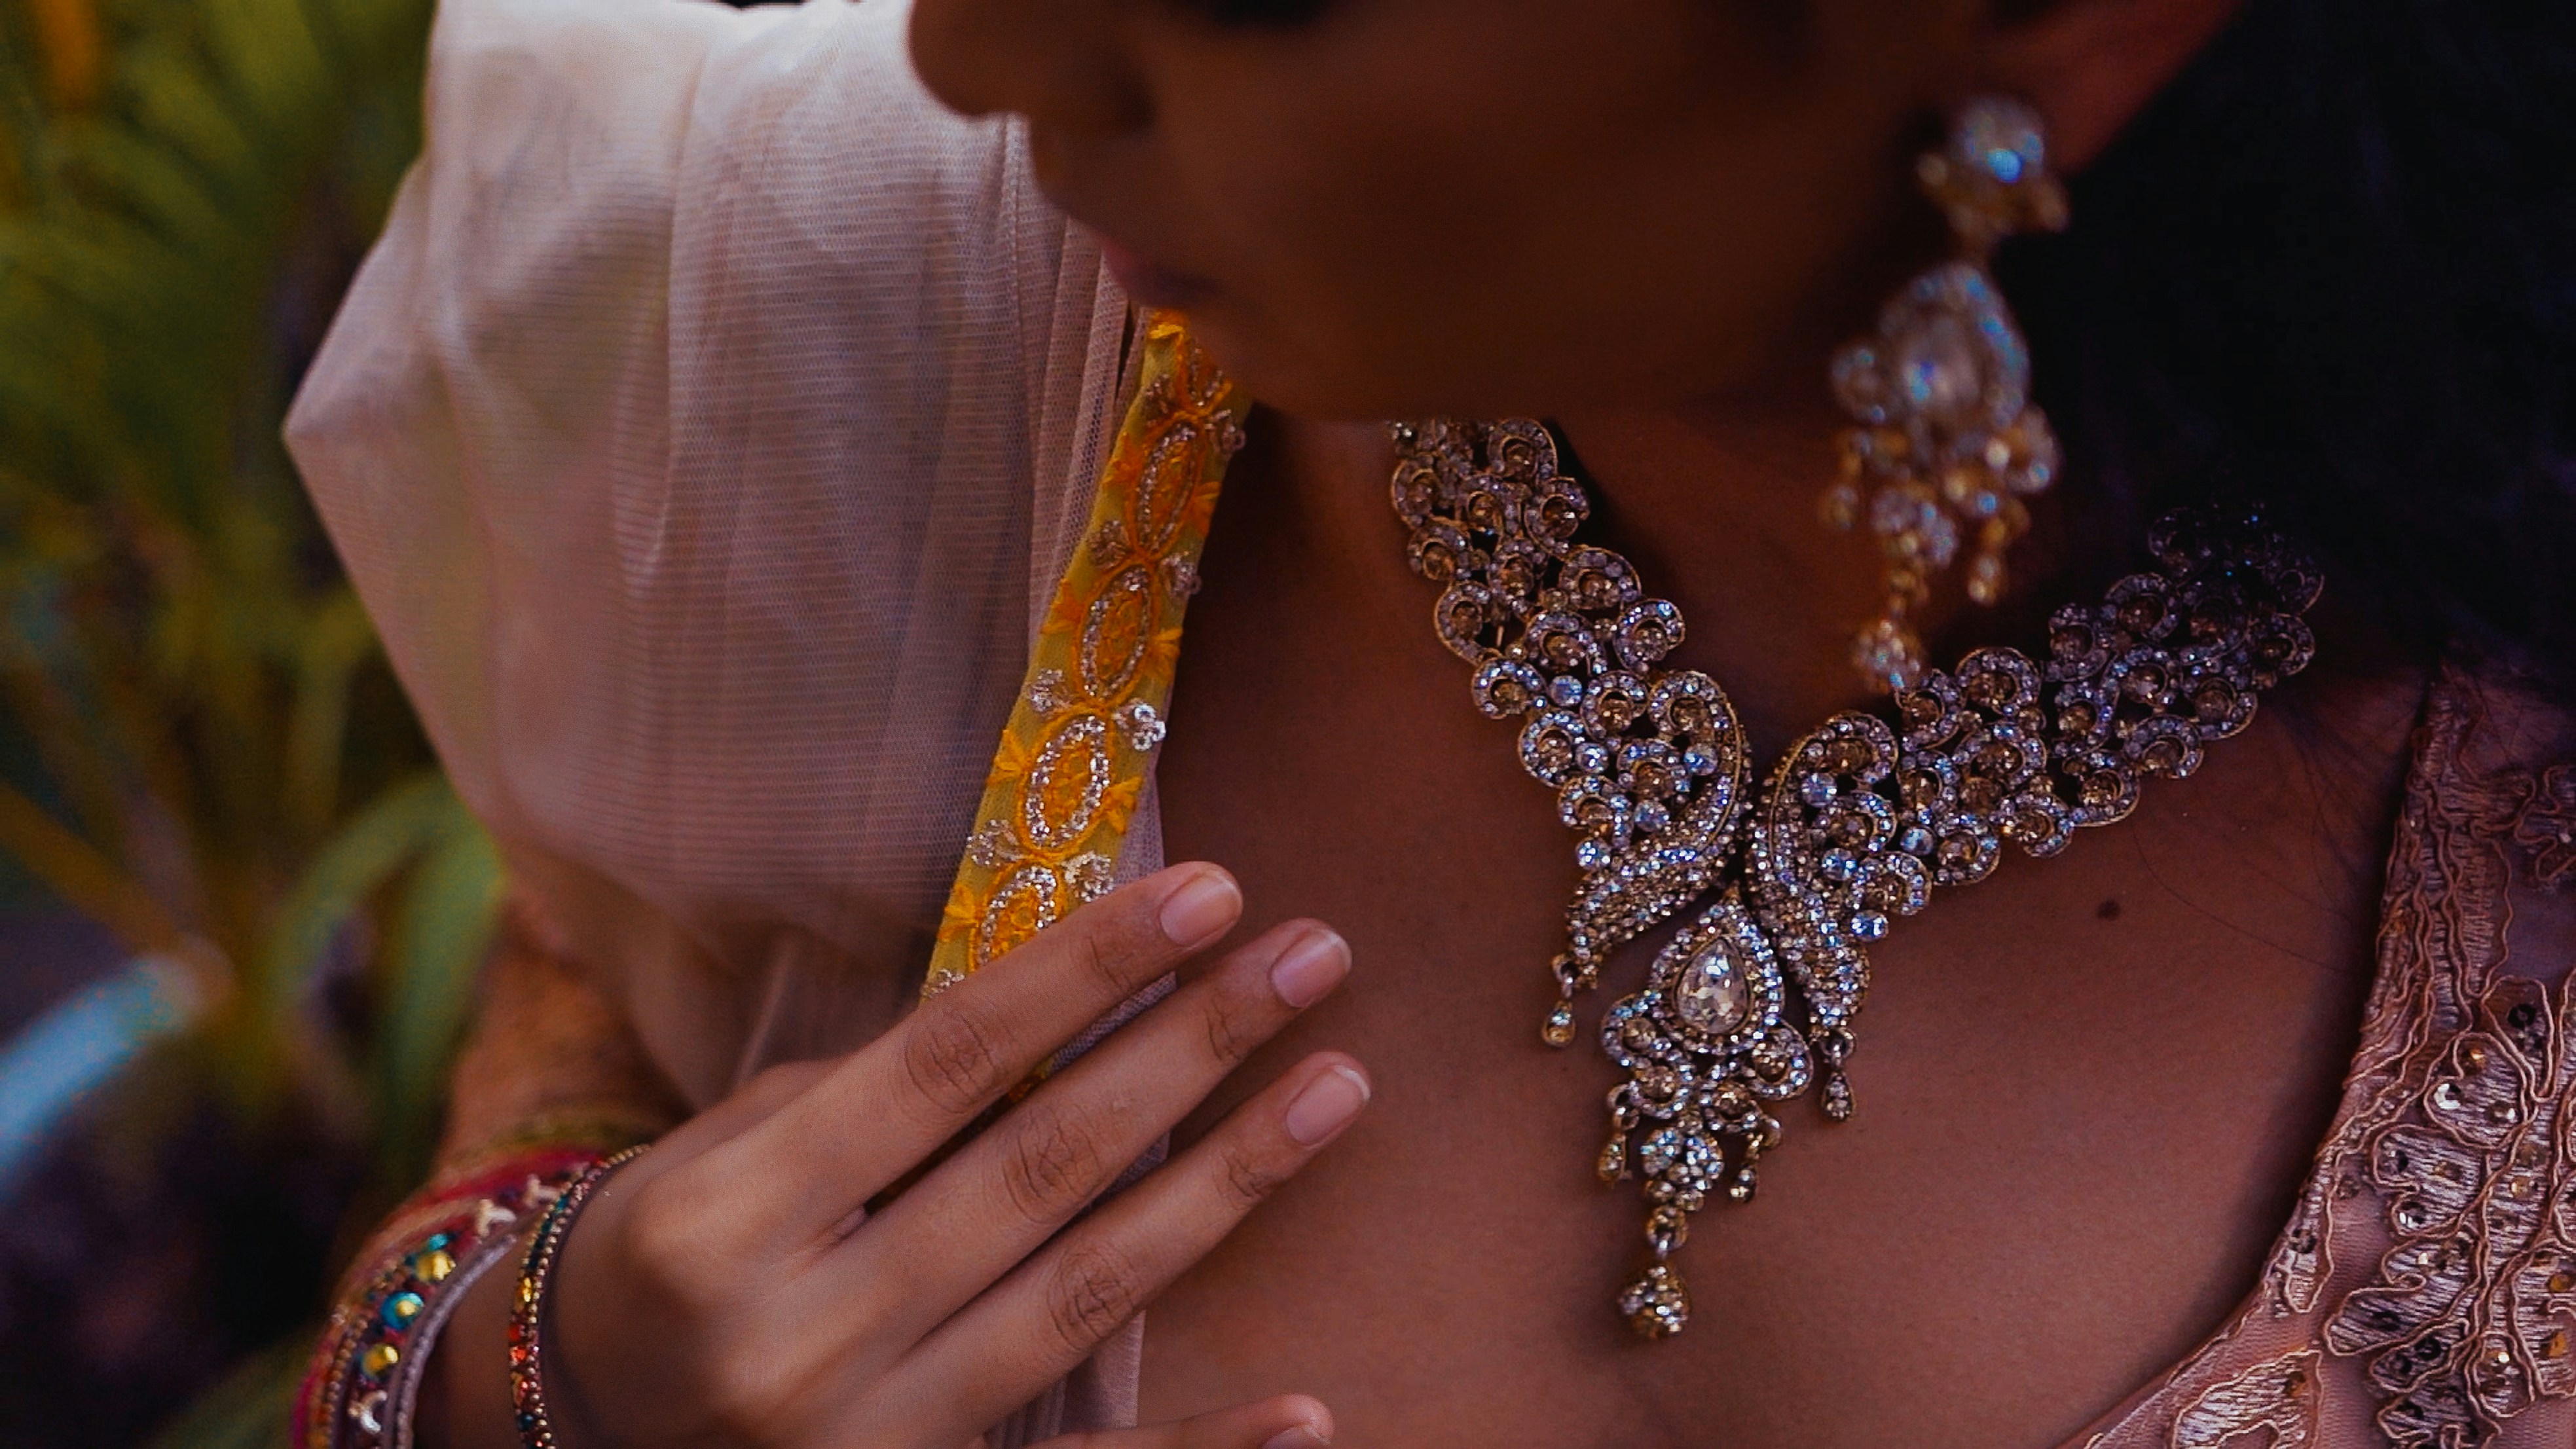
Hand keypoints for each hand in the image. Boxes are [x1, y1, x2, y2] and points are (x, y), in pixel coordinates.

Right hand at [524, 865, 1362, 1448]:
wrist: (572, 1438)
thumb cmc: (672, 1261)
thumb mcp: (724, 1158)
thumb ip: (878, 1099)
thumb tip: (1058, 1017)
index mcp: (730, 1220)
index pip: (945, 1066)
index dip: (1085, 972)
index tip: (1207, 890)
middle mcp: (800, 1337)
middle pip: (1039, 1165)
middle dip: (1190, 1050)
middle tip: (1311, 957)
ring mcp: (867, 1444)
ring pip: (1088, 1295)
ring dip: (1227, 1185)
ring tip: (1339, 1086)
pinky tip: (1310, 1410)